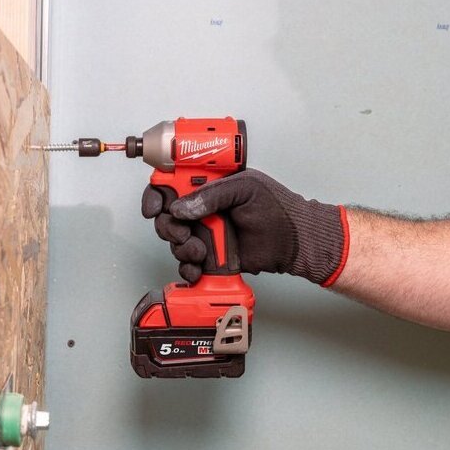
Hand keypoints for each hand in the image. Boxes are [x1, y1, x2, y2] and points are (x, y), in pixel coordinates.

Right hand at [141, 168, 346, 285]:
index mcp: (208, 185)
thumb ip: (212, 195)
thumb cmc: (278, 209)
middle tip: (183, 232)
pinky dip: (187, 267)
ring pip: (173, 240)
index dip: (156, 193)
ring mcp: (204, 231)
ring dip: (181, 248)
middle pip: (165, 215)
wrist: (295, 243)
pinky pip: (186, 262)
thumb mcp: (245, 189)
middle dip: (168, 226)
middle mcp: (202, 207)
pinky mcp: (209, 255)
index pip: (171, 183)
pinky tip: (198, 266)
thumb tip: (181, 207)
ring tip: (200, 251)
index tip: (155, 207)